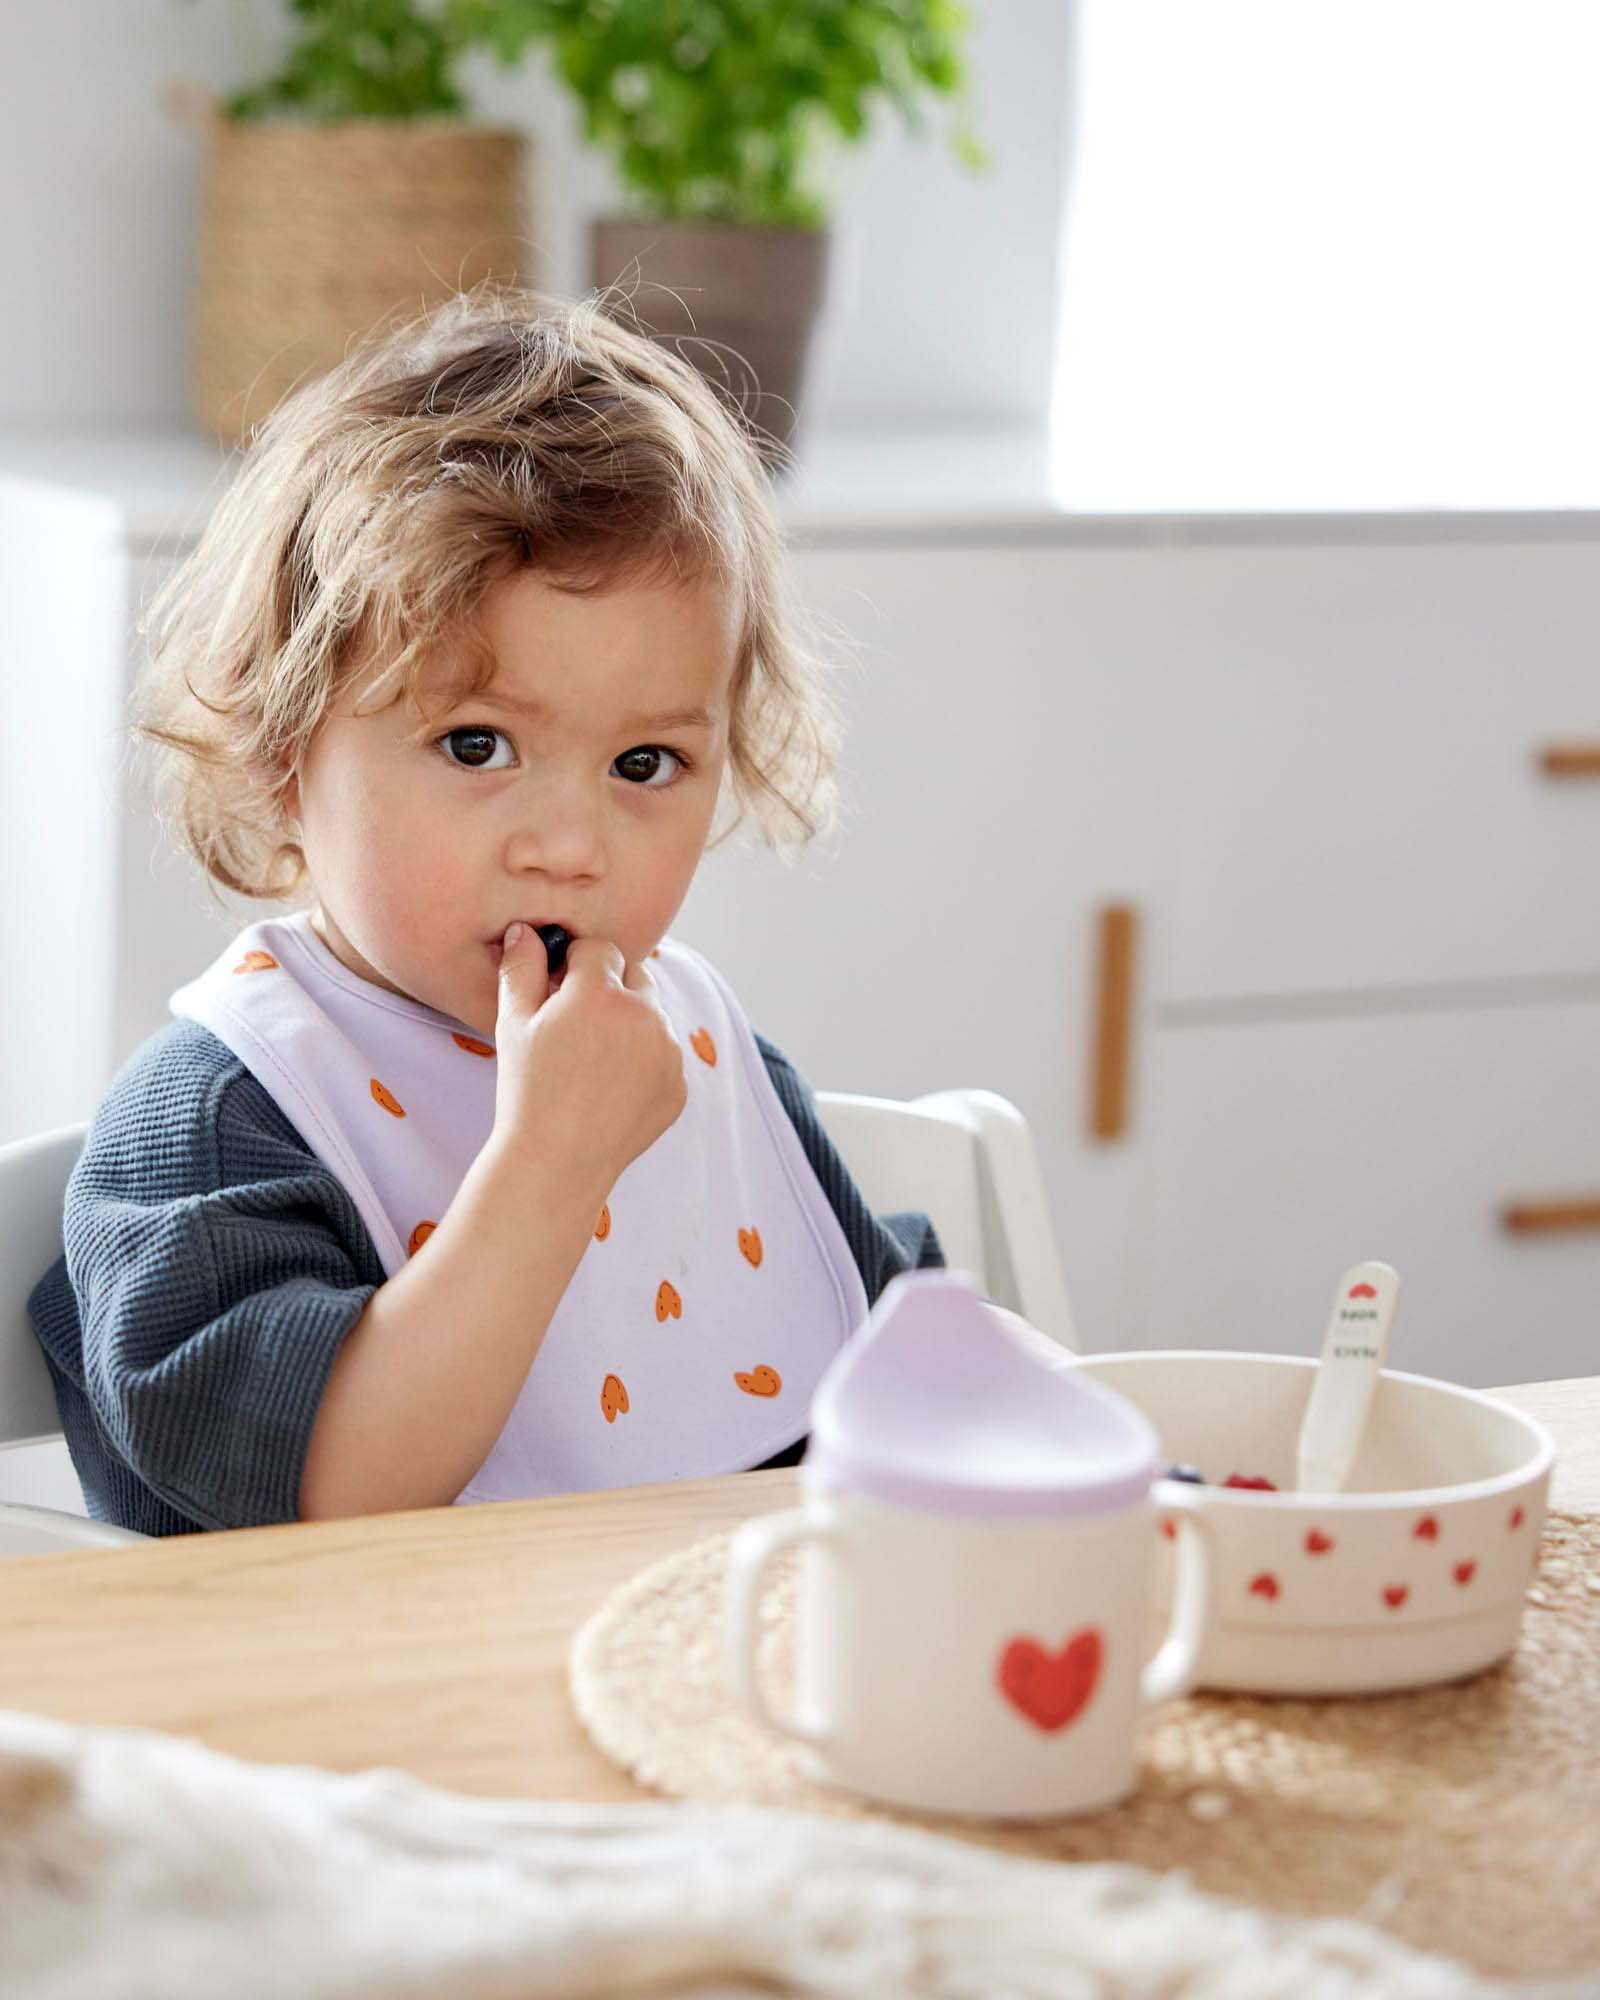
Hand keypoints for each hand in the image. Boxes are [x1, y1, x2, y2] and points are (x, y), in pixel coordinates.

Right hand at [488, 923, 687, 1193]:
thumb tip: (527, 931)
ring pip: (653, 1016)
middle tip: (578, 1026)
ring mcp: (669, 1054)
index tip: (560, 993)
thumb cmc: (527, 1091)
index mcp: (602, 993)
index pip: (600, 949)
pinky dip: (644, 1063)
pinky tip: (610, 1089)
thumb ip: (522, 968)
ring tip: (592, 1063)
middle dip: (610, 989)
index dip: (576, 967)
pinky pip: (664, 1057)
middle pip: (635, 976)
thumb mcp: (514, 1024)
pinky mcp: (679, 1087)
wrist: (556, 1162)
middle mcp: (645, 1017)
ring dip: (630, 1025)